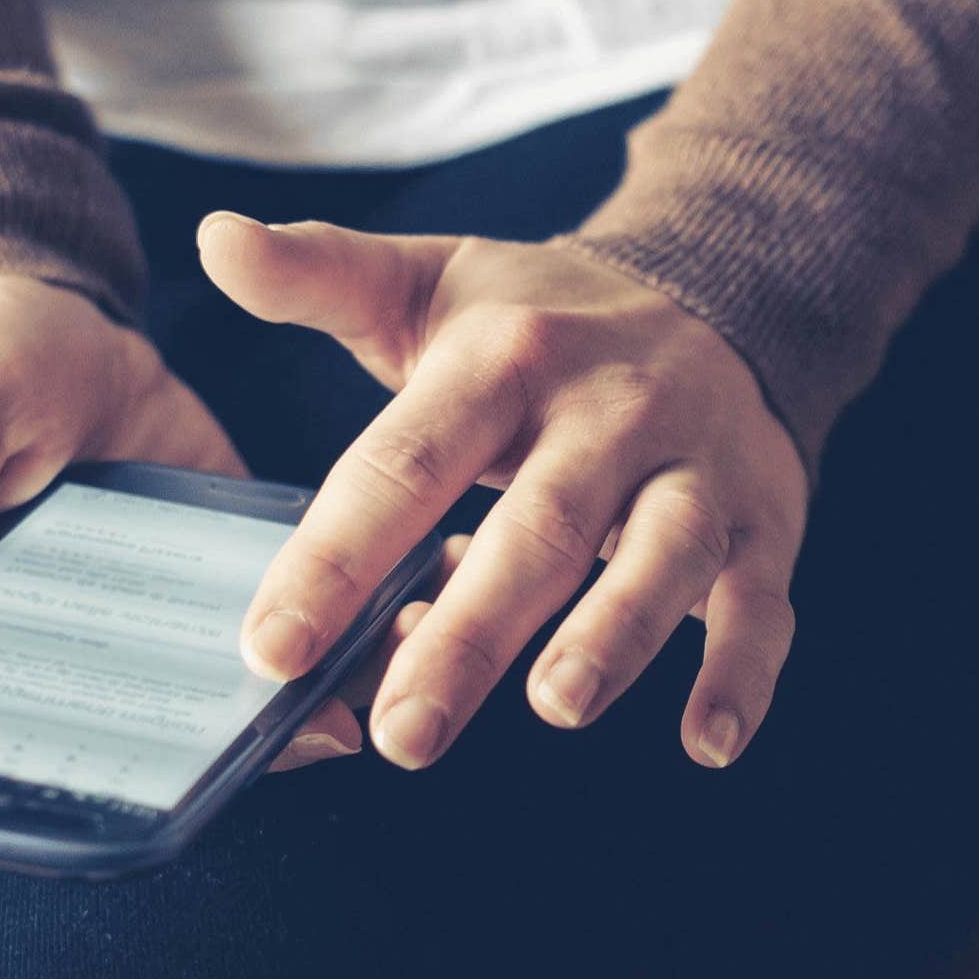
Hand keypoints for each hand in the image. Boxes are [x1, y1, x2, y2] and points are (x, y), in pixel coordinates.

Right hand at [0, 274, 359, 770]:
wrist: (62, 319)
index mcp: (4, 634)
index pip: (49, 728)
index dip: (106, 771)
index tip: (171, 786)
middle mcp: (97, 645)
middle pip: (166, 726)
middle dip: (241, 742)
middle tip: (320, 733)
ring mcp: (178, 608)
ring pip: (244, 679)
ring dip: (314, 689)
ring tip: (387, 687)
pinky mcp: (241, 557)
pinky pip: (304, 605)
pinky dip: (355, 616)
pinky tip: (416, 607)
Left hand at [199, 213, 808, 770]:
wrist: (717, 288)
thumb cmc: (538, 318)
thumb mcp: (426, 283)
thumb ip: (318, 274)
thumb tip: (214, 237)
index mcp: (502, 359)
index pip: (404, 462)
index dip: (334, 557)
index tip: (272, 648)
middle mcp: (603, 411)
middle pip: (534, 526)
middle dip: (468, 634)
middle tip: (401, 731)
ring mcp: (692, 467)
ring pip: (660, 555)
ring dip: (614, 634)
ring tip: (555, 706)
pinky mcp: (763, 519)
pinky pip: (760, 601)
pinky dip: (741, 671)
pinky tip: (706, 741)